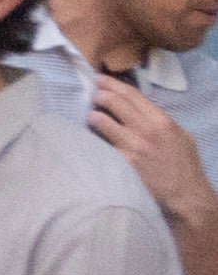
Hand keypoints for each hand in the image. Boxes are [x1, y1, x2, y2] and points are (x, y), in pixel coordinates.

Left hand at [99, 77, 216, 230]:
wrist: (186, 196)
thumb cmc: (185, 165)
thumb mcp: (181, 135)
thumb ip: (160, 119)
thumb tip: (137, 106)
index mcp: (162, 121)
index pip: (131, 94)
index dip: (111, 83)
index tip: (98, 78)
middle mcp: (146, 130)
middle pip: (113, 102)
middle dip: (98, 94)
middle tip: (91, 94)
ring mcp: (133, 146)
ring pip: (102, 120)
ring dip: (92, 115)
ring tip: (90, 116)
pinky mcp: (123, 162)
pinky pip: (102, 144)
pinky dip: (94, 138)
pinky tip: (90, 136)